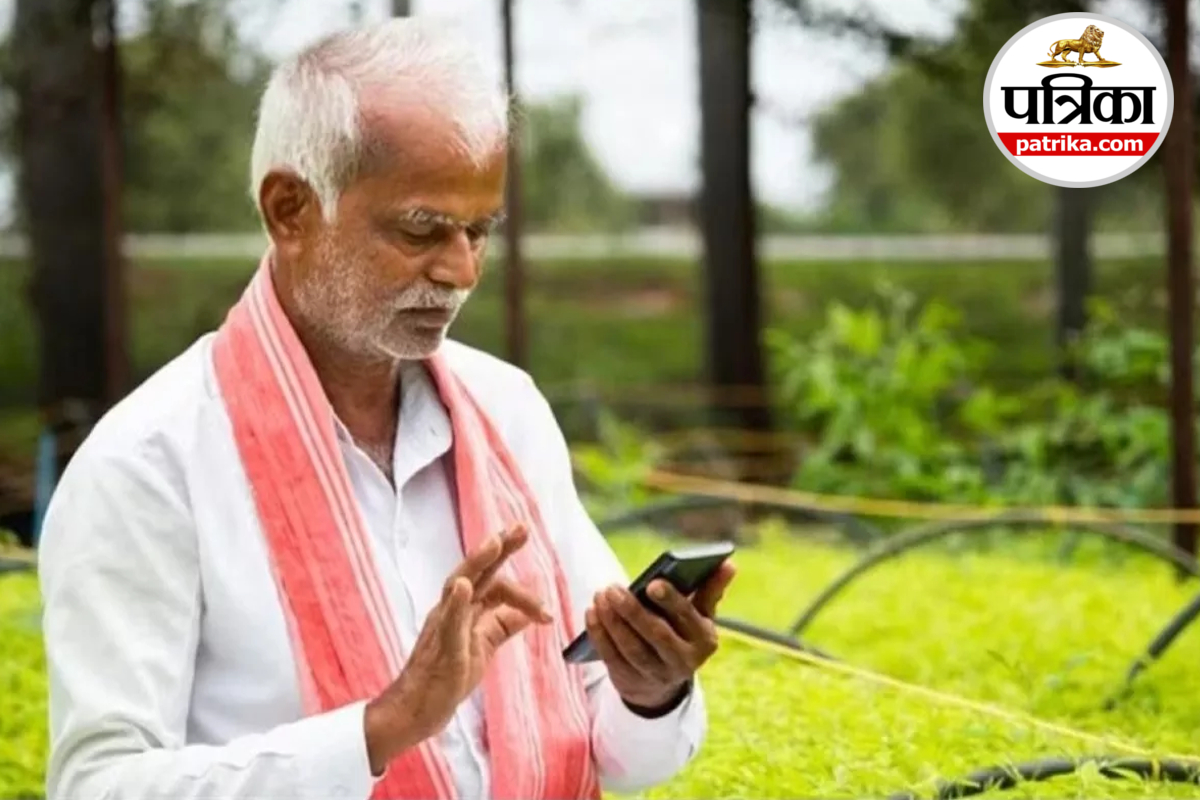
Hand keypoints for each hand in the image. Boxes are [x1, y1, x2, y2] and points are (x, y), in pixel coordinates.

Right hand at [364, 524, 550, 773]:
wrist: (416, 710)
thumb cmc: (446, 678)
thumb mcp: (482, 648)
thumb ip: (501, 627)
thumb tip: (529, 613)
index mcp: (463, 610)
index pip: (493, 583)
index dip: (518, 581)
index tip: (543, 597)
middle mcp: (450, 610)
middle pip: (476, 572)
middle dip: (499, 548)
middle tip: (522, 527)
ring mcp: (442, 626)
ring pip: (457, 586)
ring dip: (477, 563)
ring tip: (494, 543)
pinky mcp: (440, 648)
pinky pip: (446, 622)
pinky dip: (456, 603)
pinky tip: (463, 586)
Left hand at [585, 560, 735, 712]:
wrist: (663, 682)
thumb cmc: (682, 633)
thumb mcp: (700, 616)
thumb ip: (710, 589)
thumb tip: (730, 564)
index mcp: (705, 640)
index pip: (687, 618)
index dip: (670, 601)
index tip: (652, 583)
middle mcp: (684, 662)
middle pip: (656, 634)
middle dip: (633, 611)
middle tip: (613, 588)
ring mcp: (656, 675)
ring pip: (631, 647)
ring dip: (612, 621)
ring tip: (601, 595)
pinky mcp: (630, 681)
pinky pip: (612, 657)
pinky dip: (599, 634)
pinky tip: (592, 612)